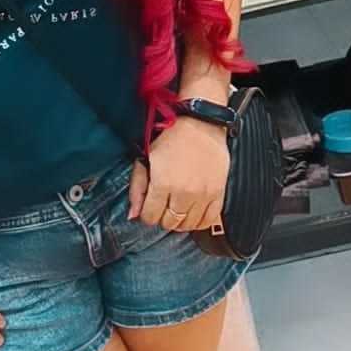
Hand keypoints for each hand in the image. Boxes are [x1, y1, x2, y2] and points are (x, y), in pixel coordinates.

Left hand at [128, 115, 229, 231]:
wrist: (201, 125)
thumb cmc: (173, 138)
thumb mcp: (146, 159)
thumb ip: (137, 188)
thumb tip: (133, 214)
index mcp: (163, 183)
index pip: (150, 216)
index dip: (146, 214)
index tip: (149, 208)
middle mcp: (184, 192)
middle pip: (169, 223)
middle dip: (162, 217)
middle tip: (163, 206)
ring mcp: (203, 195)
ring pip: (187, 225)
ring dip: (179, 221)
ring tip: (177, 208)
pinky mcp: (218, 193)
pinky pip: (208, 220)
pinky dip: (199, 222)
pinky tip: (193, 214)